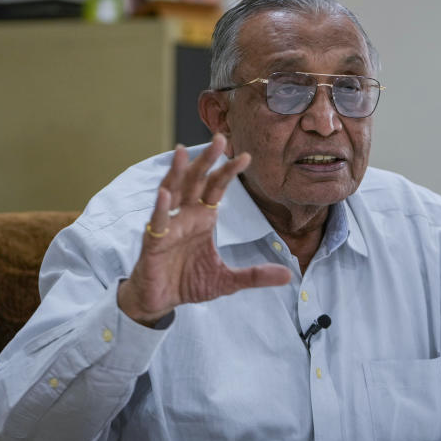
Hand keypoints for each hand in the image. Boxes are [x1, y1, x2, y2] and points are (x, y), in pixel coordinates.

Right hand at [118, 134, 291, 324]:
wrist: (160, 301)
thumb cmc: (188, 283)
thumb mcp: (227, 280)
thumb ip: (255, 275)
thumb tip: (287, 275)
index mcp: (202, 219)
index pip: (216, 189)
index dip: (228, 172)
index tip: (246, 156)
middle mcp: (185, 216)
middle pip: (196, 182)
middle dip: (206, 161)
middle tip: (220, 139)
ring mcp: (168, 227)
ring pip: (172, 192)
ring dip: (178, 172)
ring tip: (183, 151)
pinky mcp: (153, 243)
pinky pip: (157, 222)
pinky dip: (160, 208)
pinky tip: (164, 194)